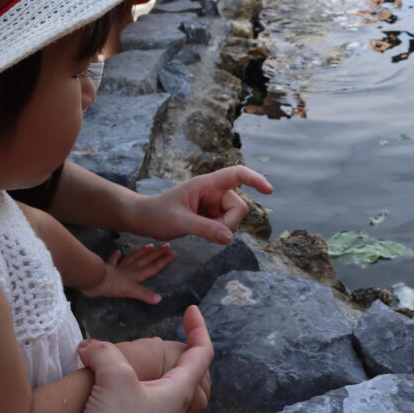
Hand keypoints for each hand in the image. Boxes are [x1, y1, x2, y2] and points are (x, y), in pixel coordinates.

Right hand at [71, 308, 212, 412]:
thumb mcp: (113, 378)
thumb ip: (102, 353)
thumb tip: (88, 347)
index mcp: (178, 393)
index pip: (203, 354)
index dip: (200, 328)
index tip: (190, 310)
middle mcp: (171, 412)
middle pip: (188, 375)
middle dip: (180, 353)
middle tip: (167, 339)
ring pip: (160, 392)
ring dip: (148, 373)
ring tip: (124, 363)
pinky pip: (138, 408)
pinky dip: (127, 392)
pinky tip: (105, 393)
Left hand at [81, 244, 175, 303]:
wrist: (95, 280)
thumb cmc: (113, 286)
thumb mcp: (131, 292)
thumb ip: (145, 294)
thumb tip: (159, 299)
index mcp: (137, 275)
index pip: (153, 267)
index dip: (163, 261)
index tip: (173, 253)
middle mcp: (130, 269)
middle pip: (146, 260)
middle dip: (157, 253)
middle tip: (166, 245)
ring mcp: (120, 268)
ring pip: (133, 258)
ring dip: (142, 252)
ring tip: (149, 246)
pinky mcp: (108, 268)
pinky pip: (114, 261)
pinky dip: (116, 256)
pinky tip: (118, 252)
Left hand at [128, 166, 273, 244]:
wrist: (143, 220)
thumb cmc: (157, 214)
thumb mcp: (180, 222)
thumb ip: (205, 229)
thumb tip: (229, 238)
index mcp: (207, 184)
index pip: (237, 174)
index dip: (255, 180)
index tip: (269, 191)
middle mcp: (214, 192)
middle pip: (239, 207)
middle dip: (229, 223)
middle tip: (208, 231)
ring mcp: (213, 204)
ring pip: (233, 219)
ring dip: (222, 230)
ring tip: (199, 230)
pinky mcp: (211, 215)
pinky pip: (225, 226)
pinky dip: (218, 233)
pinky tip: (201, 232)